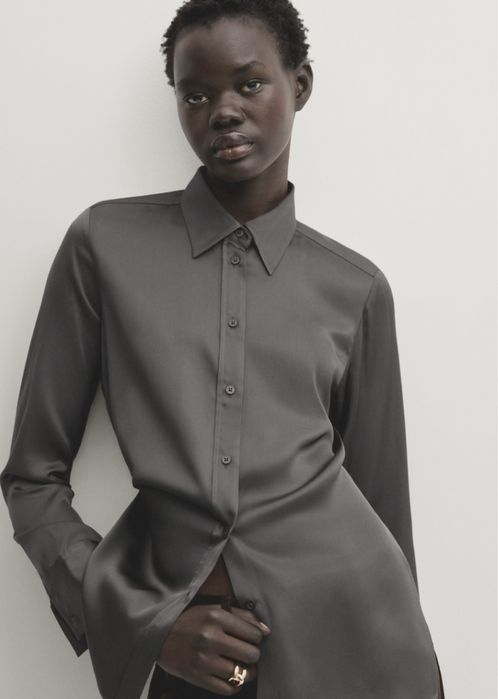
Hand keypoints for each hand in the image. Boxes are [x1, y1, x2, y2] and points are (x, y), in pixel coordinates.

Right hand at [156, 603, 270, 694]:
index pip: (254, 634)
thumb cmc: (191, 621)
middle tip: (246, 652)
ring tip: (241, 665)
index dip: (257, 637)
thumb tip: (266, 631)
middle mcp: (211, 637)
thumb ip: (242, 616)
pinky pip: (228, 689)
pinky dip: (234, 684)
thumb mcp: (214, 609)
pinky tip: (231, 676)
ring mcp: (204, 660)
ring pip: (242, 673)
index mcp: (216, 616)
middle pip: (251, 654)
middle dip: (253, 654)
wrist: (159, 636)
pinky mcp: (197, 678)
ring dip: (247, 671)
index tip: (251, 638)